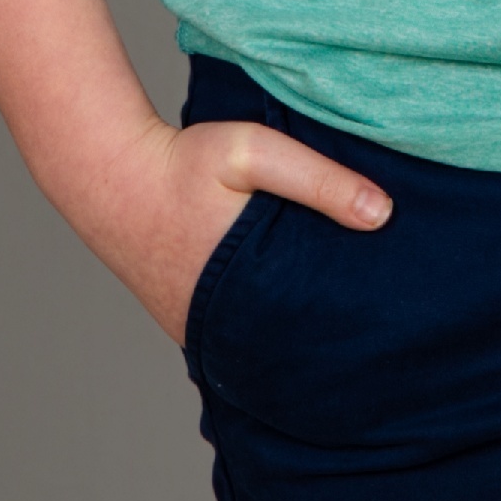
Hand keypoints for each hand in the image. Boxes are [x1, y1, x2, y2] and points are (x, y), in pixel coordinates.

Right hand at [79, 113, 392, 344]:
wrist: (109, 176)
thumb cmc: (182, 163)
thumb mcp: (253, 153)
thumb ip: (318, 180)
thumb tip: (383, 214)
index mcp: (245, 293)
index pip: (313, 333)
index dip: (352, 331)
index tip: (392, 326)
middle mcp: (219, 326)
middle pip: (290, 348)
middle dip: (329, 341)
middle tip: (380, 336)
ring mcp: (199, 332)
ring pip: (262, 346)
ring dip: (294, 338)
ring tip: (344, 330)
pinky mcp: (186, 324)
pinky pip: (236, 337)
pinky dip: (262, 329)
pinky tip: (290, 317)